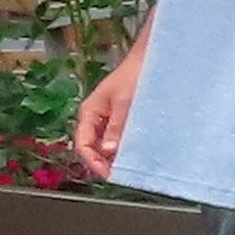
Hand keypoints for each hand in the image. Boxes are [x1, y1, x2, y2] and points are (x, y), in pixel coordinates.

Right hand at [72, 43, 143, 182]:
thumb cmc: (134, 75)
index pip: (83, 144)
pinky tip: (135, 153)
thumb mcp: (124, 102)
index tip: (107, 173)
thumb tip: (109, 150)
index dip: (92, 161)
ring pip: (105, 145)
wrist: (151, 60)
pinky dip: (124, 148)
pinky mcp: (122, 120)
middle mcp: (96, 118)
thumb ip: (116, 126)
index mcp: (89, 112)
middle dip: (102, 162)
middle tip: (118, 174)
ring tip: (127, 166)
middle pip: (92, 147)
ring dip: (114, 156)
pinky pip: (118, 138)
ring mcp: (109, 120)